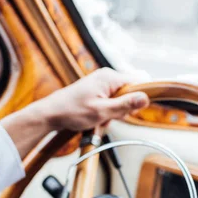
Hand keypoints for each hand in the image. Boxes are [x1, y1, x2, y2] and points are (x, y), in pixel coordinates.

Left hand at [33, 68, 148, 130]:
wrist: (51, 114)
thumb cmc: (71, 111)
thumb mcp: (102, 111)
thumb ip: (125, 105)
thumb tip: (146, 98)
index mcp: (110, 77)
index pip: (139, 82)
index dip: (139, 98)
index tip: (131, 111)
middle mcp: (107, 77)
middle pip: (130, 92)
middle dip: (124, 109)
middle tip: (110, 117)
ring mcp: (102, 84)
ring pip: (121, 100)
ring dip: (114, 113)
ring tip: (100, 119)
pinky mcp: (98, 91)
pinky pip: (112, 103)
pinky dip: (107, 113)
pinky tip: (96, 119)